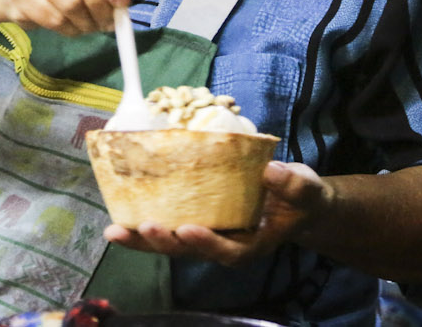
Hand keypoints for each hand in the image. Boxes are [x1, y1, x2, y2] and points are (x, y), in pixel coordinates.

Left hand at [103, 161, 333, 265]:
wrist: (293, 201)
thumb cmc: (299, 197)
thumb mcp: (305, 189)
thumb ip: (293, 185)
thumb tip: (273, 171)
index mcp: (252, 243)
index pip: (229, 250)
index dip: (208, 243)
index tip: (188, 229)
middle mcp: (225, 245)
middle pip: (191, 250)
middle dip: (165, 242)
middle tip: (143, 227)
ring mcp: (208, 235)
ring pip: (172, 243)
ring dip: (143, 239)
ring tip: (115, 231)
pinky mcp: (194, 220)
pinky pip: (166, 225)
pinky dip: (141, 223)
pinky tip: (117, 216)